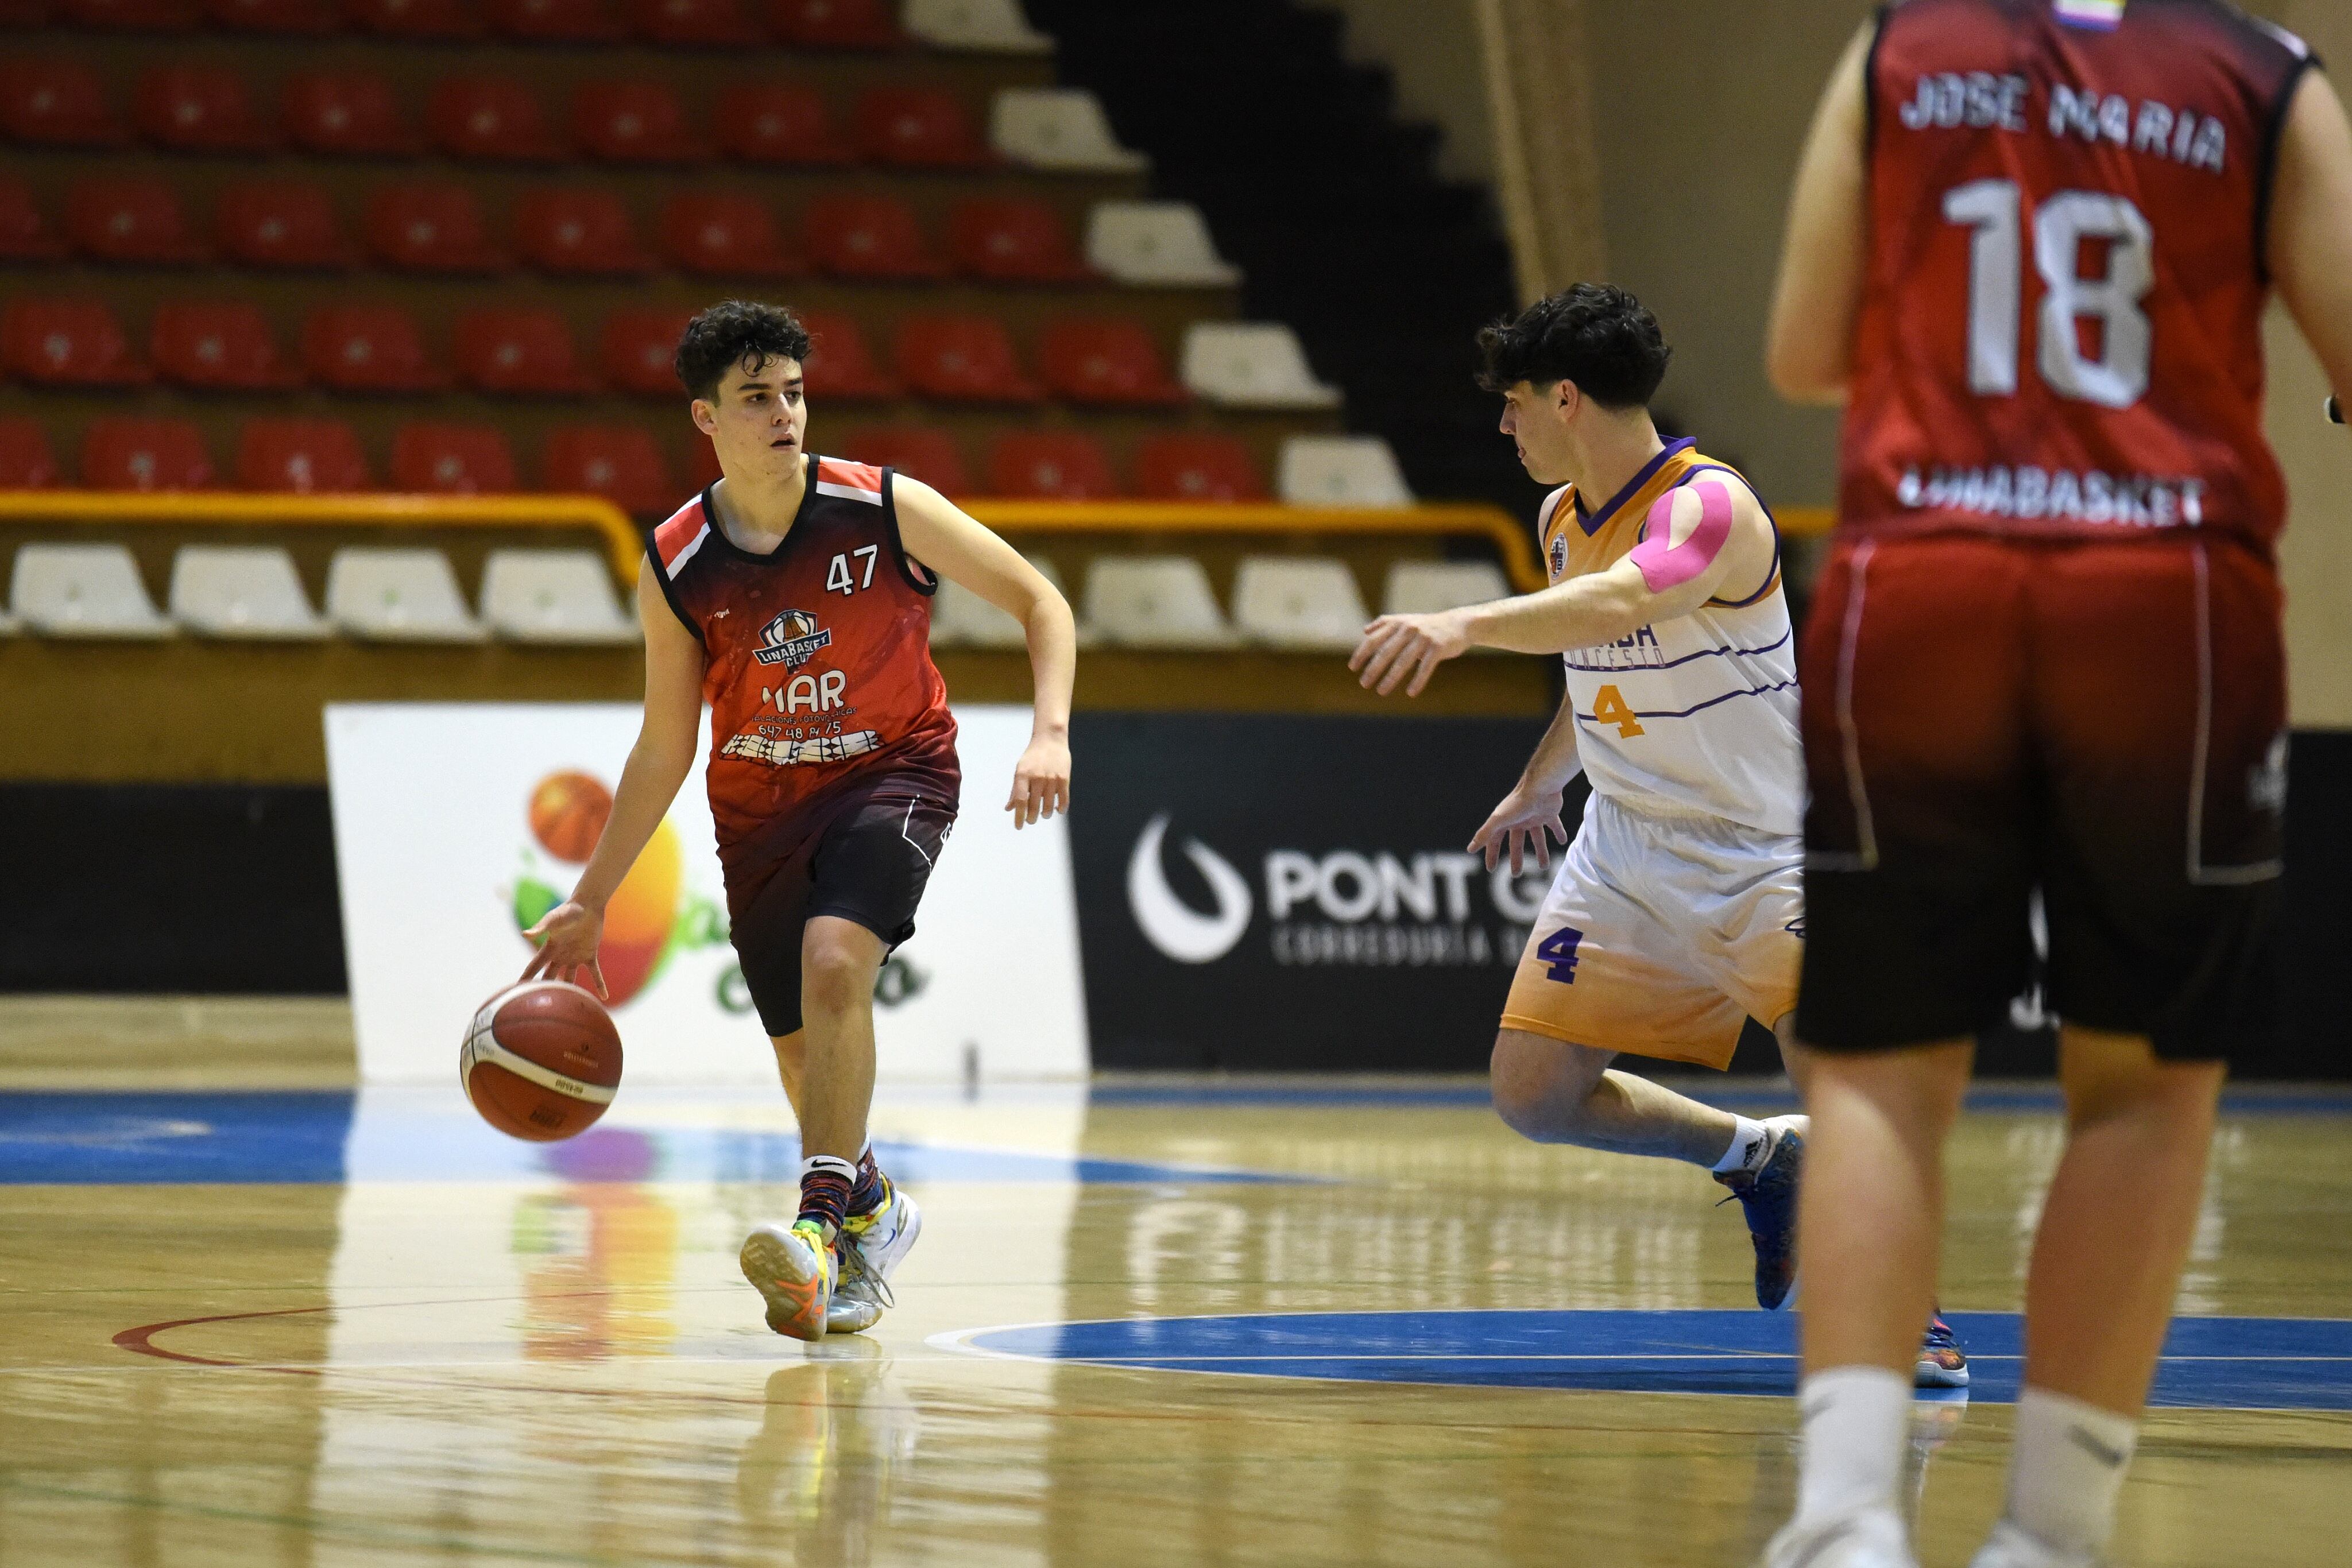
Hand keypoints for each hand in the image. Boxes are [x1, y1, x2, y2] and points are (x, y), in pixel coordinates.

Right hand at [521, 899, 607, 998]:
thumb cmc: (568, 910)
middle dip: (544, 989)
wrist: (587, 905)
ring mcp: (575, 956)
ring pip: (570, 979)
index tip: (517, 991)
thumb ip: (540, 928)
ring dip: (570, 991)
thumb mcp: (553, 920)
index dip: (526, 978)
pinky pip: (595, 973)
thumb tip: (525, 934)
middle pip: (549, 976)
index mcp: (549, 949)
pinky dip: (600, 984)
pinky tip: (605, 997)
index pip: (534, 967)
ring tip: (567, 1008)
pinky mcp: (589, 955)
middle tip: (538, 1005)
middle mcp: (560, 955)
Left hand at [1007, 733, 1070, 828]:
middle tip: (1030, 821)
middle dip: (1031, 818)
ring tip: (1044, 814)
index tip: (1018, 827)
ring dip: (1045, 813)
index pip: (1020, 801)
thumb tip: (1009, 809)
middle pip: (1033, 805)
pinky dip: (1060, 808)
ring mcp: (1051, 778)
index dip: (1019, 816)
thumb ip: (1015, 790)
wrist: (1050, 740)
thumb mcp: (1020, 771)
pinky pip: (1063, 799)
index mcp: (1022, 775)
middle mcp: (1037, 777)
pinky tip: (1057, 810)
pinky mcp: (1064, 778)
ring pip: (1048, 805)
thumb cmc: (1032, 758)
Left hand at [1350, 610, 1471, 696]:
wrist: (1458, 623)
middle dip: (1373, 669)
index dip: (1362, 654)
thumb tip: (1365, 631)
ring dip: (1391, 678)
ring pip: (1403, 661)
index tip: (1352, 668)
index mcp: (1398, 623)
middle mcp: (1408, 629)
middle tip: (1364, 684)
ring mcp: (1423, 638)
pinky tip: (1411, 693)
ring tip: (1381, 691)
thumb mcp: (1406, 620)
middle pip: (1386, 652)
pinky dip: (1418, 681)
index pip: (1374, 640)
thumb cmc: (1427, 625)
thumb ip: (1385, 623)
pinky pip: (1425, 667)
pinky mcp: (1438, 647)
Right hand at [1469, 786, 1568, 874]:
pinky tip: (1563, 841)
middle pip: (1517, 843)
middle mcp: (1519, 820)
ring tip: (1544, 866)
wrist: (1541, 787)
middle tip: (1516, 874)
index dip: (1492, 854)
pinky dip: (1559, 833)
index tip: (1491, 869)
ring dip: (1541, 852)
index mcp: (1505, 821)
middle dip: (1516, 858)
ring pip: (1537, 838)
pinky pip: (1555, 826)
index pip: (1495, 841)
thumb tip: (1470, 849)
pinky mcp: (1549, 814)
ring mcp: (1534, 817)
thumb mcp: (1499, 820)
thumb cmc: (1518, 803)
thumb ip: (1485, 834)